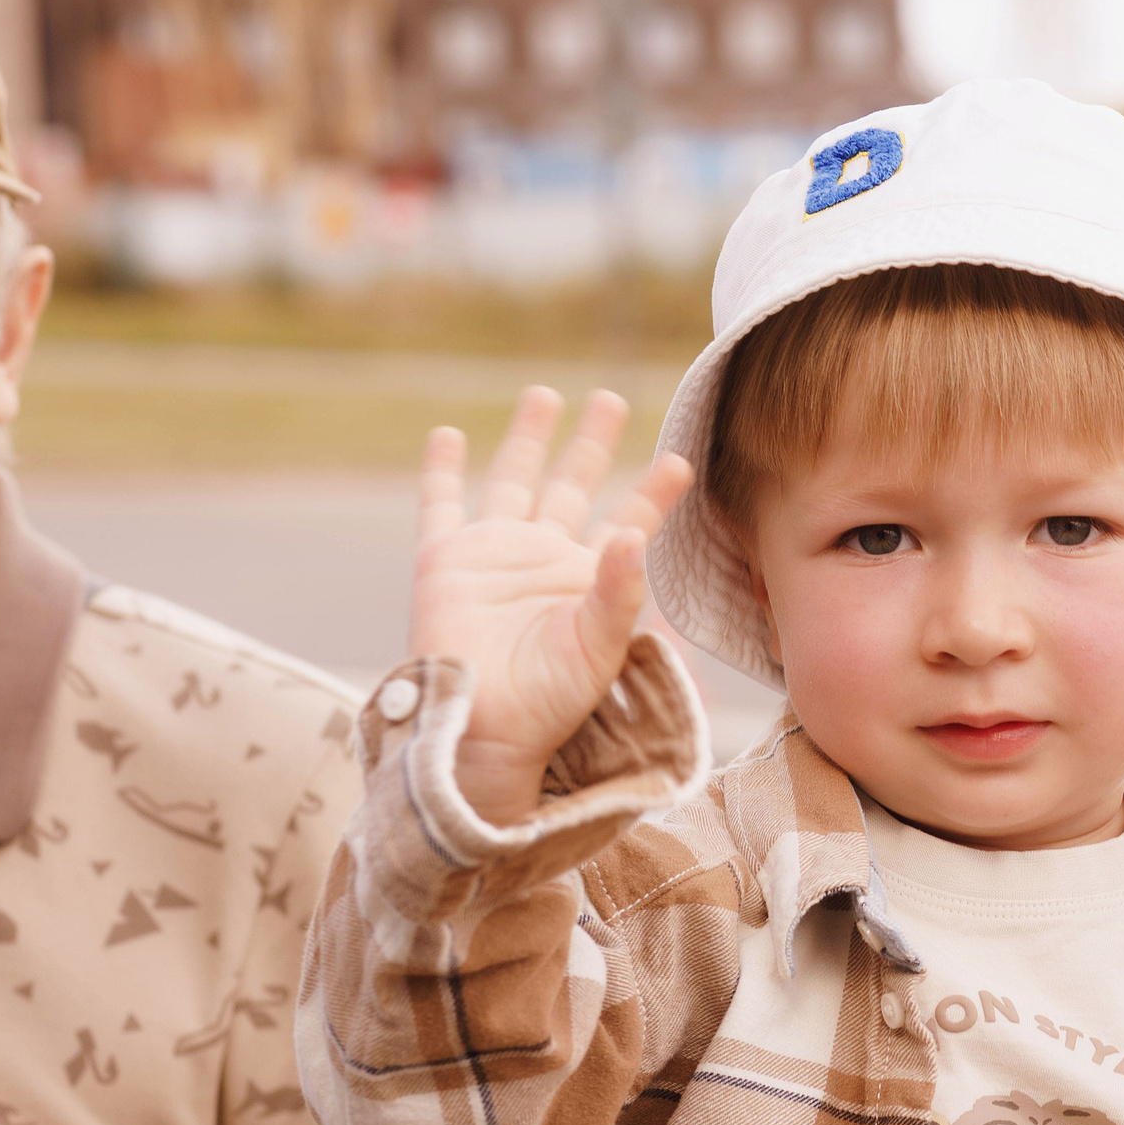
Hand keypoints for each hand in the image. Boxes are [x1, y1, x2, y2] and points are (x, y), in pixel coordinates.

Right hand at [411, 387, 693, 824]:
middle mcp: (545, 557)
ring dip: (528, 438)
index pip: (631, 521)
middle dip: (591, 442)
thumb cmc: (550, 700)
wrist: (486, 729)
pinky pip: (442, 504)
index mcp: (590, 578)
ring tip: (545, 395)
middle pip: (573, 483)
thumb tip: (627, 535)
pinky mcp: (446, 559)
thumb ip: (618, 590)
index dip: (654, 492)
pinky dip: (442, 470)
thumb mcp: (597, 644)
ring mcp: (495, 553)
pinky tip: (448, 434)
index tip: (681, 461)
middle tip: (610, 398)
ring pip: (515, 478)